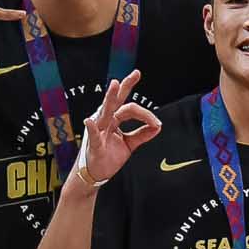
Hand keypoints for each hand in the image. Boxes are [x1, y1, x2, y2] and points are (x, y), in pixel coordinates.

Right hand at [74, 70, 161, 186]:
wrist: (96, 175)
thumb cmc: (109, 157)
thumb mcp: (129, 144)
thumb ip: (142, 134)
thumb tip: (158, 126)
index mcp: (114, 119)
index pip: (130, 108)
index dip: (145, 114)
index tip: (157, 122)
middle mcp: (105, 121)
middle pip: (116, 101)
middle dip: (125, 86)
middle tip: (135, 74)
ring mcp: (98, 131)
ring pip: (105, 112)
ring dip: (110, 98)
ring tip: (114, 85)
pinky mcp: (94, 145)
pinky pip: (93, 135)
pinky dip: (91, 127)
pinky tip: (89, 120)